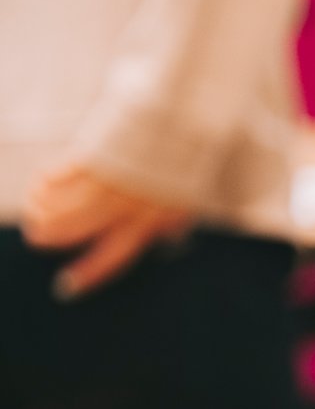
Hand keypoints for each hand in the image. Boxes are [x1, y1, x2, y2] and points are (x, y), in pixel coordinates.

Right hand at [22, 165, 191, 298]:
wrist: (184, 120)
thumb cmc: (186, 161)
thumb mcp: (187, 198)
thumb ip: (173, 220)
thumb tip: (170, 237)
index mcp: (148, 221)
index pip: (115, 256)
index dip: (89, 272)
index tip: (67, 288)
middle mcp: (125, 205)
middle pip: (77, 229)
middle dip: (51, 237)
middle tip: (36, 238)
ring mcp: (108, 179)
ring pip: (63, 204)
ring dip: (42, 210)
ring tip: (35, 212)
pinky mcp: (94, 153)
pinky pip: (60, 173)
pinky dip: (45, 182)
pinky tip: (39, 185)